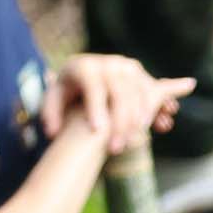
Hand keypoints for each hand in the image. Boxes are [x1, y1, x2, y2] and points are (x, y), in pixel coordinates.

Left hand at [48, 56, 192, 145]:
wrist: (86, 72)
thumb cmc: (68, 90)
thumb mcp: (53, 100)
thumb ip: (50, 115)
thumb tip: (53, 132)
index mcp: (84, 68)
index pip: (93, 88)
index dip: (96, 108)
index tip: (97, 132)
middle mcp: (108, 64)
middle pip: (120, 93)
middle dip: (120, 122)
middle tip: (114, 149)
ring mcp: (127, 67)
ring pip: (139, 92)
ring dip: (141, 117)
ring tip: (134, 140)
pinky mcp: (140, 74)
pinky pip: (152, 90)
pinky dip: (159, 107)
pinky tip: (162, 124)